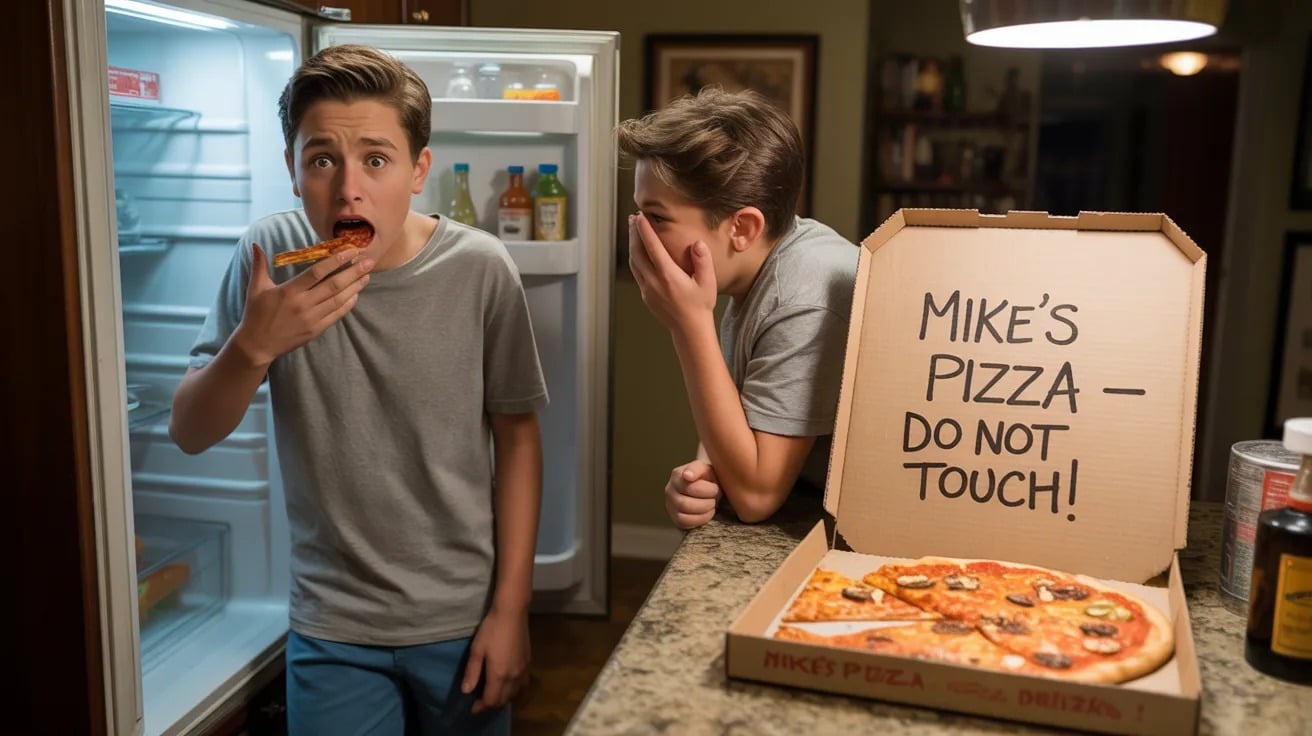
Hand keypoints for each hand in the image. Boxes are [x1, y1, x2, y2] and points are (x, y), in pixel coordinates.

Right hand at [231, 243, 371, 366]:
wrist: (257, 345)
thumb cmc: (256, 314)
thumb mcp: (256, 288)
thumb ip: (259, 265)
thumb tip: (255, 245)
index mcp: (290, 290)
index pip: (318, 271)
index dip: (336, 260)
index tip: (351, 250)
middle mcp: (303, 304)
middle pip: (334, 285)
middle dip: (354, 272)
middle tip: (369, 262)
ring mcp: (311, 318)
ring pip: (339, 300)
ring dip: (355, 287)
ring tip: (367, 276)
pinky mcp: (316, 330)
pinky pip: (336, 315)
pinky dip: (348, 305)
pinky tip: (356, 295)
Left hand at [461, 604, 529, 714]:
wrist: (512, 613)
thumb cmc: (491, 629)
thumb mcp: (477, 649)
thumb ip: (472, 672)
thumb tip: (466, 691)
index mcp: (499, 674)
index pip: (491, 700)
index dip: (481, 707)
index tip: (472, 707)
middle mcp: (513, 677)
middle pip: (503, 700)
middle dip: (491, 704)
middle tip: (479, 700)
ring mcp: (523, 671)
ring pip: (514, 694)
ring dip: (503, 697)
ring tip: (492, 692)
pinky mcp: (528, 663)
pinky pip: (522, 684)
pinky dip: (514, 689)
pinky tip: (508, 682)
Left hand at [627, 213, 716, 331]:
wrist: (689, 329)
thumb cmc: (701, 305)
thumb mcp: (708, 283)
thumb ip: (703, 261)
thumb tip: (697, 243)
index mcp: (668, 276)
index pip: (653, 248)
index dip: (645, 231)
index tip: (640, 216)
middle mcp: (654, 282)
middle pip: (637, 253)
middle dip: (634, 234)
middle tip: (633, 218)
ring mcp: (647, 289)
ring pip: (634, 262)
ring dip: (632, 245)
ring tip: (633, 231)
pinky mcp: (645, 295)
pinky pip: (636, 272)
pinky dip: (635, 258)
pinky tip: (638, 252)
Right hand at [665, 459, 720, 529]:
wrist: (709, 485)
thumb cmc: (707, 476)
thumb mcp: (705, 468)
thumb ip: (697, 469)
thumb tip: (687, 476)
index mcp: (677, 475)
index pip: (690, 488)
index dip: (707, 490)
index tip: (716, 487)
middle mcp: (670, 490)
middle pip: (685, 504)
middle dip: (706, 503)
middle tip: (715, 498)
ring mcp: (670, 505)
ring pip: (683, 516)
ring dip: (703, 512)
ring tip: (712, 505)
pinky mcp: (675, 518)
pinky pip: (684, 523)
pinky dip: (699, 520)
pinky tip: (707, 513)